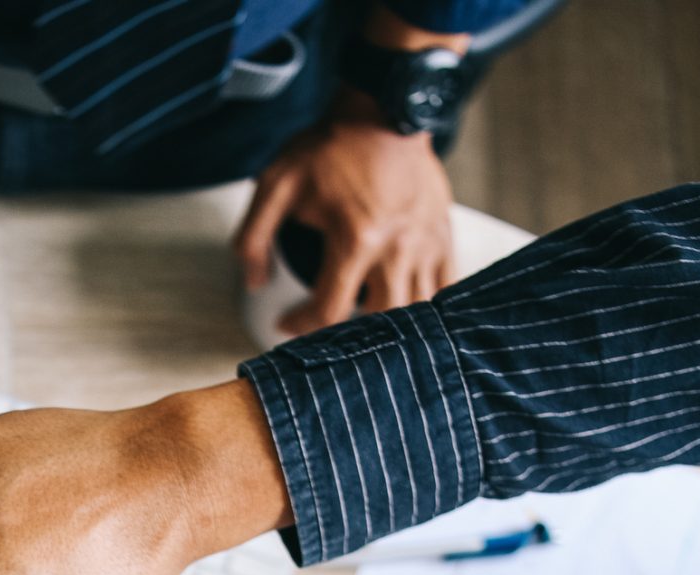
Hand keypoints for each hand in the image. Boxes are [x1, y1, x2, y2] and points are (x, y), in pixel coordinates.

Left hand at [235, 94, 455, 334]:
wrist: (384, 110)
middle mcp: (398, 247)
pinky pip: (446, 288)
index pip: (330, 309)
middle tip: (326, 336)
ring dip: (389, 330)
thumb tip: (253, 281)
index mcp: (358, 238)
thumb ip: (253, 236)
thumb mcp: (276, 184)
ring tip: (361, 333)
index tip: (287, 324)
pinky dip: (427, 310)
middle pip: (382, 321)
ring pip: (418, 311)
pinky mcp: (444, 235)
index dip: (302, 326)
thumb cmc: (330, 147)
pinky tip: (406, 317)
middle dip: (351, 338)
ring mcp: (427, 243)